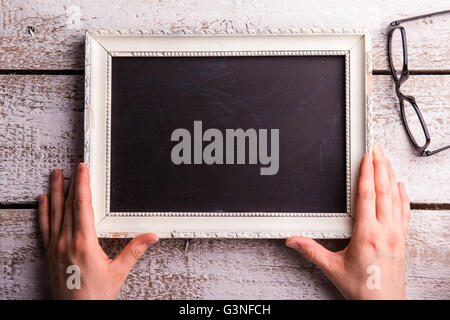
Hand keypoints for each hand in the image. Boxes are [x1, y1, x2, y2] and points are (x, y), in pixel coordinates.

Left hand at [38, 163, 158, 298]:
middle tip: (73, 167)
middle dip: (71, 183)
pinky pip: (45, 227)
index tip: (83, 170)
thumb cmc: (94, 296)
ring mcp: (56, 247)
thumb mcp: (118, 272)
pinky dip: (43, 212)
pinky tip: (43, 201)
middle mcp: (66, 242)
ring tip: (56, 176)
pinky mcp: (50, 254)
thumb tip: (150, 237)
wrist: (75, 312)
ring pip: (54, 213)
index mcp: (83, 243)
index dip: (82, 185)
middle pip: (67, 205)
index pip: (82, 206)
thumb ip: (134, 251)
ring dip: (55, 192)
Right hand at [286, 144, 409, 298]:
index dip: (367, 173)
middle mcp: (385, 231)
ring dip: (392, 176)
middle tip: (377, 149)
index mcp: (367, 234)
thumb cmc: (363, 289)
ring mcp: (396, 235)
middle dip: (380, 166)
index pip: (368, 195)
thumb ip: (311, 251)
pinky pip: (405, 212)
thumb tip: (293, 240)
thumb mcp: (332, 268)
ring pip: (396, 198)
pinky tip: (401, 186)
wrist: (384, 304)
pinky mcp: (401, 240)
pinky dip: (403, 195)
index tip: (366, 157)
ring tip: (387, 161)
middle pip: (384, 191)